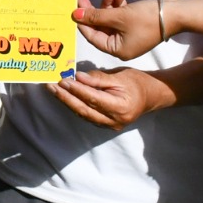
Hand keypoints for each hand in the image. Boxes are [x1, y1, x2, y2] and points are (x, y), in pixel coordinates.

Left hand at [47, 67, 165, 129]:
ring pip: (83, 113)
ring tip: (54, 89)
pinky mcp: (105, 124)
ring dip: (67, 101)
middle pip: (84, 110)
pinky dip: (75, 105)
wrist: (151, 96)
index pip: (93, 99)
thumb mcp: (120, 76)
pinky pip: (87, 114)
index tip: (63, 80)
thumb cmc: (137, 83)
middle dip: (66, 98)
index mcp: (120, 107)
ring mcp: (110, 125)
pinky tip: (65, 96)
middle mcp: (114, 120)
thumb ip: (98, 79)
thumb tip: (78, 77)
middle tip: (52, 86)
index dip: (77, 90)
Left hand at [71, 0, 163, 60]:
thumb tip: (76, 15)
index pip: (92, 35)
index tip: (73, 7)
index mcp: (116, 50)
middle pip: (100, 26)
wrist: (176, 13)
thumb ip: (95, 15)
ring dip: (108, 4)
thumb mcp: (118, 16)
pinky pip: (121, 16)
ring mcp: (129, 36)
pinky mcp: (136, 26)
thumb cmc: (148, 18)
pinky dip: (119, 6)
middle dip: (94, 9)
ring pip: (110, 19)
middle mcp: (122, 46)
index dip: (82, 21)